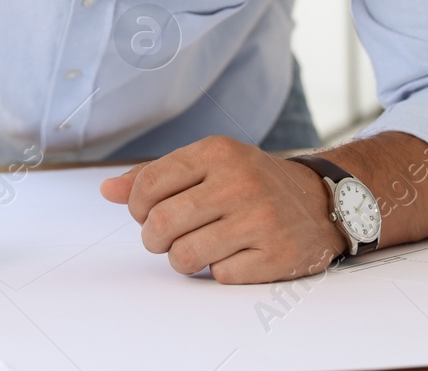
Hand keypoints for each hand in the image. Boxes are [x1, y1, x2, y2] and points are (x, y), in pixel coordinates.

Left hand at [99, 135, 347, 283]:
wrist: (322, 202)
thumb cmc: (250, 183)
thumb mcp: (208, 165)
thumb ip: (155, 176)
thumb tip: (106, 190)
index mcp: (217, 152)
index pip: (148, 184)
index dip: (137, 207)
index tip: (148, 213)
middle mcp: (239, 181)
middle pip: (160, 225)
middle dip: (154, 239)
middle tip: (167, 238)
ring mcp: (260, 219)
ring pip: (184, 256)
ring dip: (183, 259)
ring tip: (197, 248)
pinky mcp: (276, 255)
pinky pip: (218, 275)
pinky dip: (219, 270)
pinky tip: (234, 254)